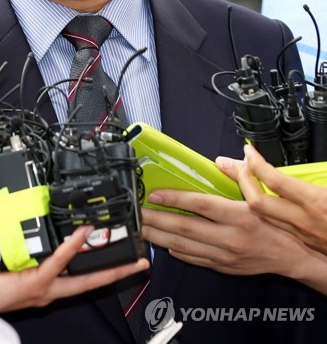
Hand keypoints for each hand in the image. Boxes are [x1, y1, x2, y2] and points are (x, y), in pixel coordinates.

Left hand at [0, 217, 149, 311]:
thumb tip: (3, 197)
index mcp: (37, 274)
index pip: (72, 267)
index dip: (91, 254)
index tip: (107, 240)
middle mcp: (44, 284)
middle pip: (89, 280)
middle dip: (115, 271)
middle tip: (137, 261)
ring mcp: (42, 286)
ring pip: (83, 278)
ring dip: (106, 265)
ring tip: (127, 255)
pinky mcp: (34, 284)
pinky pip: (58, 263)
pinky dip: (72, 248)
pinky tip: (83, 233)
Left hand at [141, 187, 311, 276]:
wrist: (289, 257)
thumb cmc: (274, 224)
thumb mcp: (259, 197)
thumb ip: (240, 176)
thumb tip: (220, 161)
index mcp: (238, 216)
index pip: (200, 205)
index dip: (174, 199)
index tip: (154, 194)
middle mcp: (229, 238)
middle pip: (185, 228)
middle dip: (156, 220)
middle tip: (137, 213)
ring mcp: (223, 255)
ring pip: (183, 246)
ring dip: (159, 237)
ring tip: (141, 228)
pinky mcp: (220, 267)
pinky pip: (192, 258)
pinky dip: (174, 251)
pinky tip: (161, 242)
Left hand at [217, 145, 326, 254]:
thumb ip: (322, 171)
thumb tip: (321, 156)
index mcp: (316, 203)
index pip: (275, 181)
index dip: (257, 163)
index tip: (249, 150)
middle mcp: (303, 220)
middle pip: (257, 201)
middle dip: (239, 179)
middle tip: (229, 162)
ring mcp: (299, 234)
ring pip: (259, 215)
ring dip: (243, 194)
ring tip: (233, 176)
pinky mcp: (300, 242)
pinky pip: (270, 224)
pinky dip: (257, 209)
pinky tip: (250, 199)